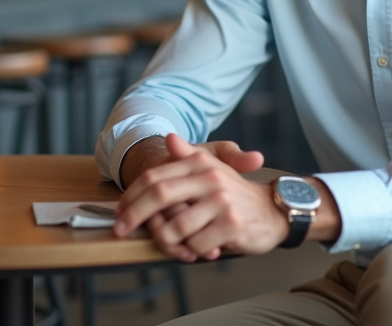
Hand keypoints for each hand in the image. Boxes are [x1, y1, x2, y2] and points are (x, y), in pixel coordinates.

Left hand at [113, 133, 285, 261]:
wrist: (273, 210)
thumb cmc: (235, 192)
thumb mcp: (212, 168)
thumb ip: (188, 155)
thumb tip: (170, 138)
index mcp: (200, 164)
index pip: (155, 177)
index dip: (131, 196)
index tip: (118, 213)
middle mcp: (210, 179)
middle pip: (159, 196)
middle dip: (134, 216)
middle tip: (120, 231)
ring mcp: (221, 202)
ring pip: (175, 228)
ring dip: (167, 242)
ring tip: (172, 244)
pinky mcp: (232, 225)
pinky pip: (196, 246)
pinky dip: (190, 253)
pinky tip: (196, 250)